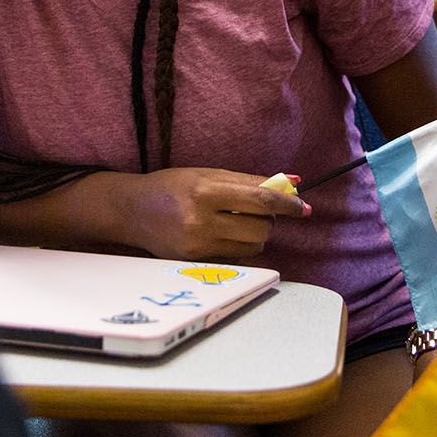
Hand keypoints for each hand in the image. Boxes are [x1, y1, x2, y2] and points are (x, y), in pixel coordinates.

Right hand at [117, 167, 308, 260]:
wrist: (132, 210)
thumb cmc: (172, 186)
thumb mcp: (209, 174)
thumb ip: (251, 180)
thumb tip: (294, 183)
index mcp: (206, 191)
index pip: (260, 199)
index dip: (287, 204)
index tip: (304, 207)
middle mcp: (201, 220)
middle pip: (262, 227)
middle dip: (270, 219)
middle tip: (258, 210)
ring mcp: (198, 245)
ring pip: (253, 246)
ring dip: (256, 234)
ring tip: (237, 221)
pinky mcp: (195, 262)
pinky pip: (236, 257)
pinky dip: (239, 246)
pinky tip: (221, 234)